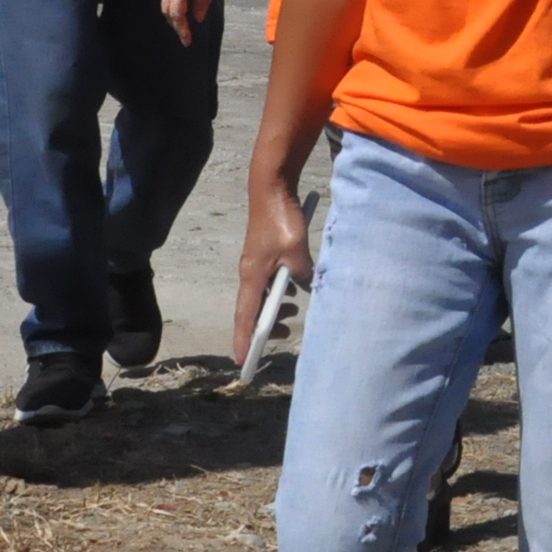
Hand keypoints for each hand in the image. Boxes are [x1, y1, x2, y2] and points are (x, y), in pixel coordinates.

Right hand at [164, 0, 226, 43]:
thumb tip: (197, 18)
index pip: (176, 13)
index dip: (181, 29)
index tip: (187, 42)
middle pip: (167, 10)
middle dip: (175, 25)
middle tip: (186, 37)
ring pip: (165, 2)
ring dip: (173, 16)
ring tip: (184, 26)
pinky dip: (173, 5)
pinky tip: (182, 8)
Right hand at [232, 170, 314, 359]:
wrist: (272, 190)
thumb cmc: (281, 220)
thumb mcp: (297, 251)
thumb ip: (303, 274)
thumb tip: (308, 288)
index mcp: (252, 276)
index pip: (246, 317)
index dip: (245, 340)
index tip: (243, 361)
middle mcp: (249, 273)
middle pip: (252, 310)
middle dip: (266, 328)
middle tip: (286, 335)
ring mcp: (255, 264)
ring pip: (262, 296)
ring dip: (276, 308)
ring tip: (293, 314)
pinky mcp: (263, 256)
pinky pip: (268, 282)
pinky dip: (280, 291)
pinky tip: (295, 290)